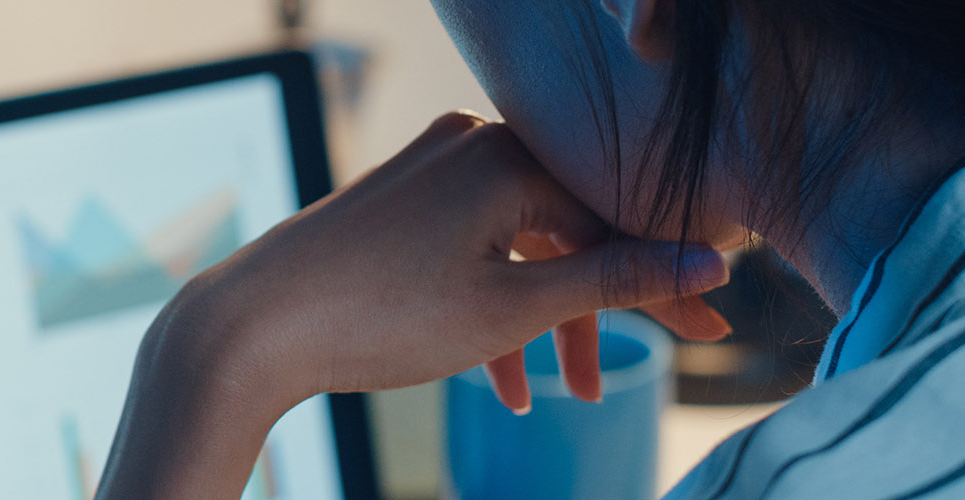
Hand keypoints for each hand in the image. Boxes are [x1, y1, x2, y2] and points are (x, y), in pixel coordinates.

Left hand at [95, 113, 730, 499]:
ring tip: (555, 396)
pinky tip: (495, 380)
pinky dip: (488, 306)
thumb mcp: (512, 308)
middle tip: (639, 372)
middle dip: (596, 311)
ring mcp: (426, 170)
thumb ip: (613, 281)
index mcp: (505, 157)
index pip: (613, 218)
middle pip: (565, 230)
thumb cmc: (382, 315)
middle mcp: (467, 145)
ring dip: (538, 322)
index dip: (663, 283)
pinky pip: (468, 248)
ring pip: (515, 246)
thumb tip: (701, 265)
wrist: (253, 326)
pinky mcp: (395, 202)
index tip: (711, 332)